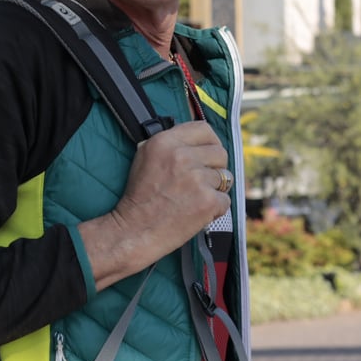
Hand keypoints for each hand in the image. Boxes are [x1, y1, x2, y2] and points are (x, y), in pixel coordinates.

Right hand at [78, 121, 229, 289]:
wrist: (134, 231)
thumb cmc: (139, 197)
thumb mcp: (145, 157)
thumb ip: (171, 144)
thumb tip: (196, 141)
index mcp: (165, 142)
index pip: (204, 129)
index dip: (209, 142)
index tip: (207, 154)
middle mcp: (182, 156)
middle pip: (220, 152)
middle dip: (215, 168)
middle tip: (200, 182)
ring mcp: (197, 178)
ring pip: (225, 178)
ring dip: (214, 190)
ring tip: (193, 199)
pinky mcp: (207, 201)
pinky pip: (225, 200)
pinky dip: (214, 210)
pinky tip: (196, 212)